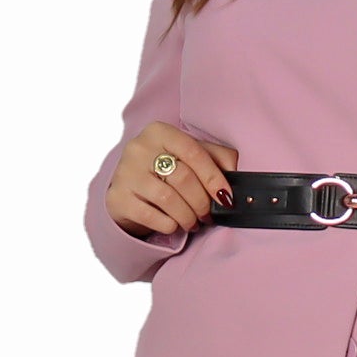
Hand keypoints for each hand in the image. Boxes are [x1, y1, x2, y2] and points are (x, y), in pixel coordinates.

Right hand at [109, 122, 237, 238]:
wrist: (126, 189)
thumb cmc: (164, 171)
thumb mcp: (188, 156)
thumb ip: (216, 156)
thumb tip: (238, 172)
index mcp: (159, 132)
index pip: (193, 152)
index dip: (213, 177)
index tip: (226, 197)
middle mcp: (139, 148)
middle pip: (183, 178)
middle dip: (202, 202)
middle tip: (208, 214)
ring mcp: (125, 173)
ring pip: (168, 199)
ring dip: (188, 216)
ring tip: (193, 222)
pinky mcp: (118, 198)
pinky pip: (152, 216)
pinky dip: (170, 225)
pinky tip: (174, 225)